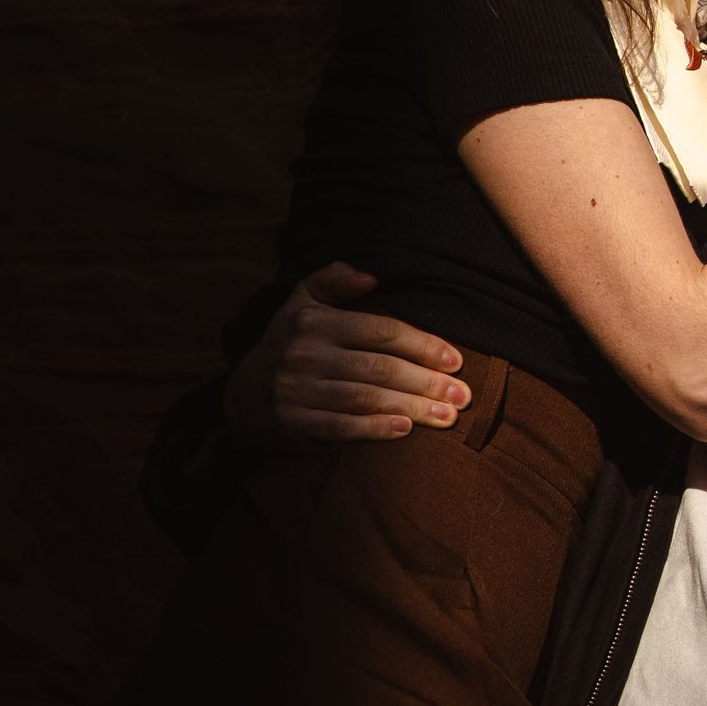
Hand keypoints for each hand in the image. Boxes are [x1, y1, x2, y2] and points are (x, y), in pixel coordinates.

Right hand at [222, 262, 472, 443]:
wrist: (242, 394)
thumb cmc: (288, 342)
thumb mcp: (302, 301)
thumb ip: (334, 279)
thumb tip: (372, 276)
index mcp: (315, 321)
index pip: (381, 331)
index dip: (422, 345)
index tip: (456, 361)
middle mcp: (305, 353)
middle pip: (380, 368)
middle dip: (427, 382)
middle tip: (463, 396)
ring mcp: (296, 389)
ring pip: (365, 398)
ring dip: (411, 408)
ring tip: (447, 417)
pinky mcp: (292, 421)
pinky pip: (339, 427)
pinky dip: (373, 430)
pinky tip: (404, 430)